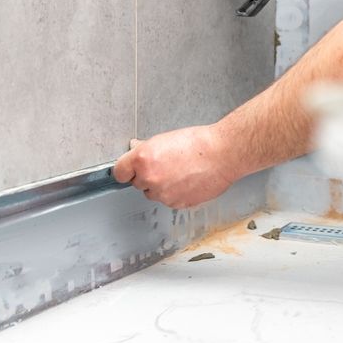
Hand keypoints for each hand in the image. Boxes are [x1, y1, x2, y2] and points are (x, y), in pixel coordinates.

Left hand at [112, 125, 235, 208]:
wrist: (223, 154)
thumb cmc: (200, 143)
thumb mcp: (166, 138)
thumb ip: (147, 149)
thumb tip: (136, 150)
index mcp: (144, 159)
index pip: (119, 172)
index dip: (126, 170)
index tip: (130, 170)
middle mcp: (150, 179)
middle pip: (137, 184)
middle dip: (147, 176)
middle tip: (165, 165)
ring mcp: (164, 194)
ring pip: (154, 194)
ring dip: (161, 187)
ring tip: (180, 172)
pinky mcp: (178, 204)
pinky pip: (170, 201)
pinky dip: (176, 194)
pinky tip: (188, 181)